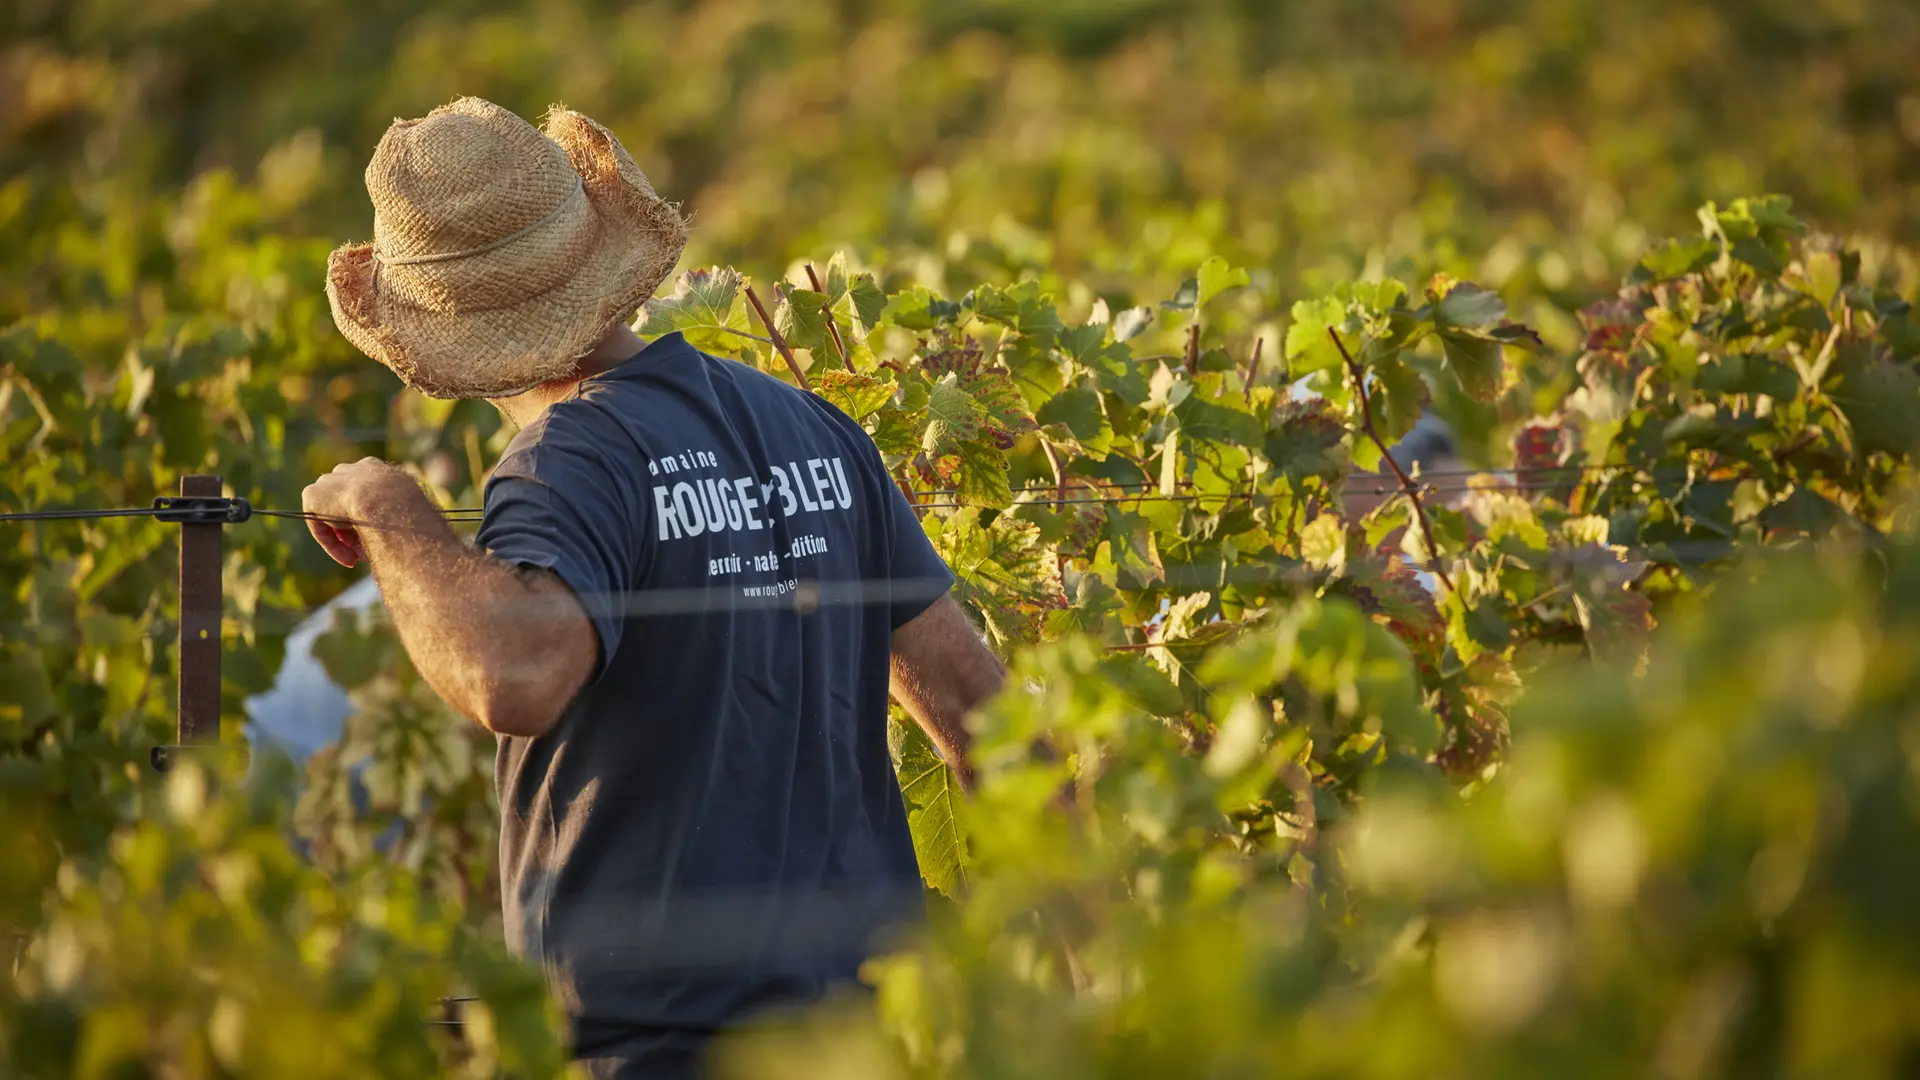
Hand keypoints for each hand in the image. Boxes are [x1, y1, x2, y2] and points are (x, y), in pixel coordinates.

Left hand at [301, 458, 430, 567]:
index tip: (380, 536)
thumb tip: (406, 534)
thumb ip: (396, 515)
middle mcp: (351, 470)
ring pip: (332, 515)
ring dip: (344, 538)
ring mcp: (329, 481)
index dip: (371, 518)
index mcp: (374, 469)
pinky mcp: (313, 494)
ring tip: (357, 559)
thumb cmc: (406, 508)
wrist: (385, 500)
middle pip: (347, 503)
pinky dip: (331, 543)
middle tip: (366, 551)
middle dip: (354, 529)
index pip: (366, 493)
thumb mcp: (406, 510)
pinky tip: (347, 556)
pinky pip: (318, 523)